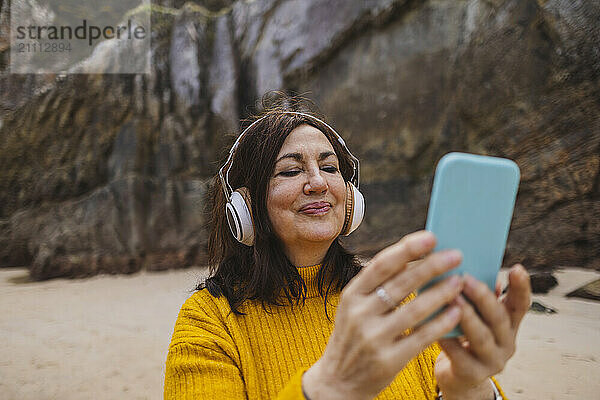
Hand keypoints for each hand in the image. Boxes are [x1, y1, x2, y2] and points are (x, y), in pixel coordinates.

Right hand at [303, 231, 463, 399]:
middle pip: (401, 283)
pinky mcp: (388, 360)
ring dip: (441, 293)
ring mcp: (373, 338)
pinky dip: (441, 323)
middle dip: (431, 266)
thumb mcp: (354, 308)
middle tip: (456, 255)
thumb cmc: (353, 337)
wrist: (339, 381)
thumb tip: (414, 257)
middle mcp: (360, 314)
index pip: (382, 265)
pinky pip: (421, 337)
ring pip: (415, 310)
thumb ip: (377, 286)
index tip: (431, 237)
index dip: (407, 249)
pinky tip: (456, 312)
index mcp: (351, 295)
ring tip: (460, 281)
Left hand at [435, 264, 530, 399]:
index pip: (520, 305)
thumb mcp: (475, 317)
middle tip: (465, 279)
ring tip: (451, 299)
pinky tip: (434, 326)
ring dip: (466, 316)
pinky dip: (447, 339)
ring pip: (481, 337)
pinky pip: (459, 355)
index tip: (517, 268)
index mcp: (509, 324)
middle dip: (483, 297)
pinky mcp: (472, 374)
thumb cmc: (463, 338)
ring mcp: (492, 361)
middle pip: (499, 318)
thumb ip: (476, 298)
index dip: (521, 287)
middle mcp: (506, 343)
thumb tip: (469, 268)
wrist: (457, 377)